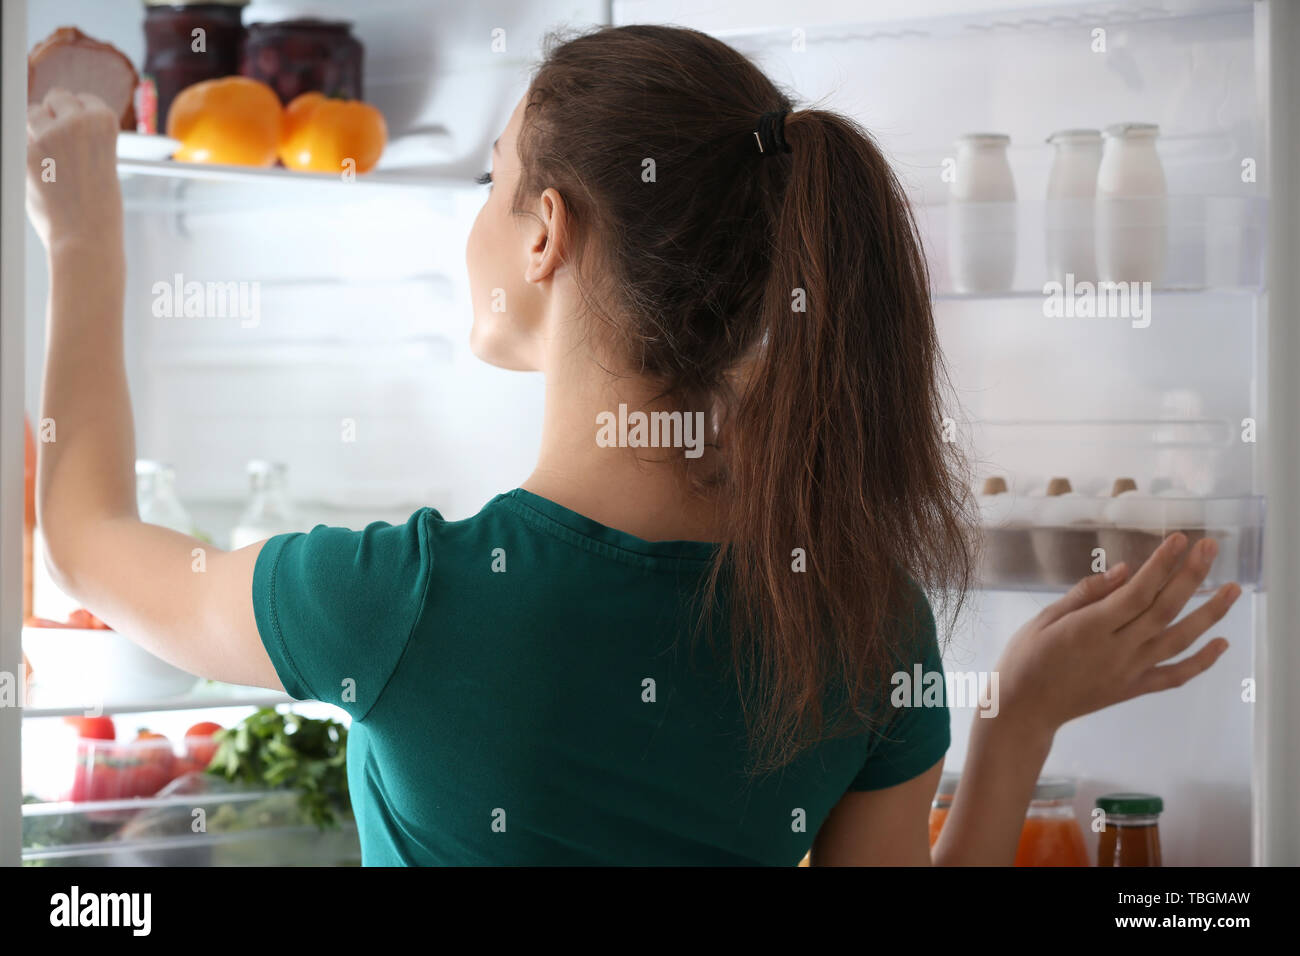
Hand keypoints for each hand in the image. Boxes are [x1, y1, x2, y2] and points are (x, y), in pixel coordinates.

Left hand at [26, 89, 121, 250]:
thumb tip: (49, 114)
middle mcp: (77, 122)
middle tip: (62, 147)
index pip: (83, 99)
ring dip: (35, 131)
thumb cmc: (98, 206)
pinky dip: (26, 155)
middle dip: (54, 116)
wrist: (87, 238)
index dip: (78, 117)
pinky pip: (19, 141)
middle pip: (55, 98)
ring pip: (32, 114)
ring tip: (51, 162)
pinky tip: (41, 176)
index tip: (80, 139)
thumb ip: (84, 136)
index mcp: (104, 122)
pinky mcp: (25, 153)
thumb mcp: (104, 162)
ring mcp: (49, 136)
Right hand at [993, 533, 1237, 738]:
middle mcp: (1117, 650)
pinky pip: (1175, 676)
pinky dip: (1202, 662)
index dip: (1161, 565)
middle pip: (1164, 610)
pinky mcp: (1134, 689)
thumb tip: (1124, 571)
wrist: (1024, 710)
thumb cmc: (1026, 659)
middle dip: (1191, 576)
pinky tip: (1222, 643)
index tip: (1179, 539)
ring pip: (1179, 640)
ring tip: (1232, 588)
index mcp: (1090, 629)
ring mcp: (1129, 672)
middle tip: (1211, 547)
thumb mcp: (1044, 619)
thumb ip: (1085, 594)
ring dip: (1209, 613)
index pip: (1136, 592)